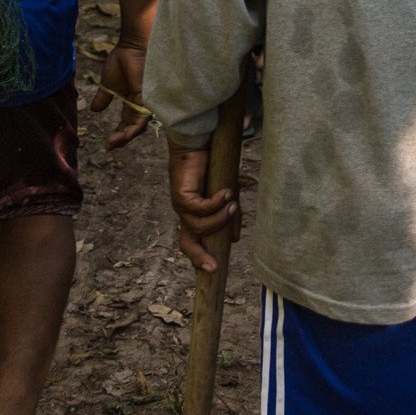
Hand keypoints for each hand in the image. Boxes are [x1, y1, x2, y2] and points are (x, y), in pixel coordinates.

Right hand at [89, 42, 150, 148]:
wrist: (132, 45)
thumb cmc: (122, 60)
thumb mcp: (108, 84)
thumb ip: (103, 98)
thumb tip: (94, 111)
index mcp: (131, 101)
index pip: (125, 123)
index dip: (117, 134)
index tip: (106, 144)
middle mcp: (140, 104)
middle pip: (132, 128)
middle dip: (121, 139)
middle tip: (109, 146)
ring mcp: (146, 102)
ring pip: (139, 126)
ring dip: (126, 137)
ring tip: (114, 143)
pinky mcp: (149, 98)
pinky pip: (143, 118)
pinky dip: (135, 128)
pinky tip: (125, 135)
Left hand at [168, 141, 239, 273]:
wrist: (197, 144)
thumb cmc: (210, 169)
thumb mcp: (225, 196)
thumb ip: (228, 216)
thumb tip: (234, 240)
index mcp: (193, 216)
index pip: (192, 242)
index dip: (201, 258)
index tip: (215, 269)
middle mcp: (184, 214)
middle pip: (186, 243)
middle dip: (199, 257)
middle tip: (214, 266)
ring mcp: (181, 206)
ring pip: (201, 226)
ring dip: (220, 219)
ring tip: (234, 205)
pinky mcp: (182, 195)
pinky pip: (200, 208)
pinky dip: (216, 204)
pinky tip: (226, 193)